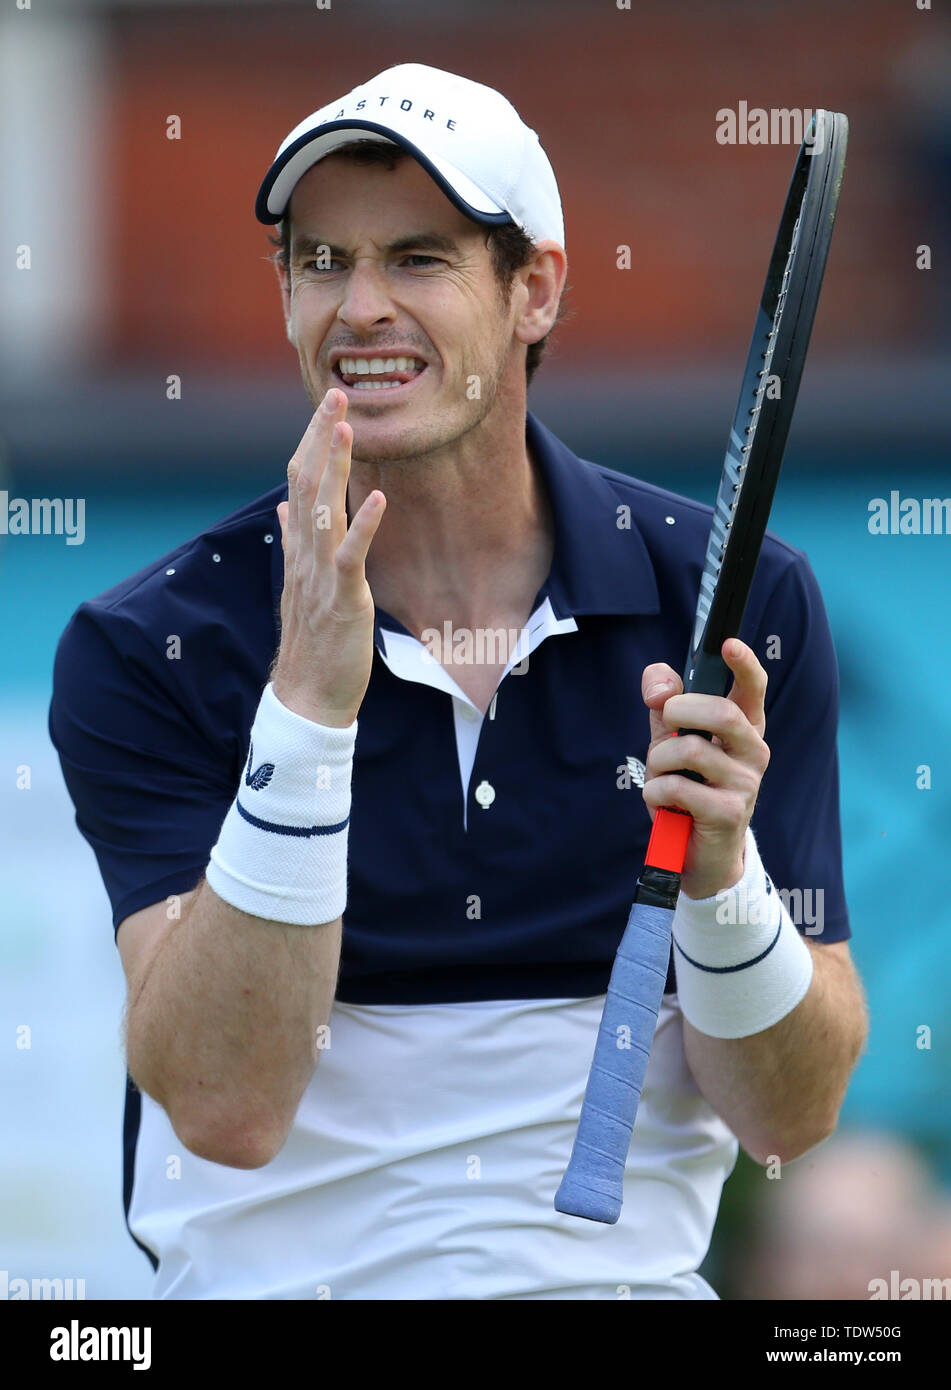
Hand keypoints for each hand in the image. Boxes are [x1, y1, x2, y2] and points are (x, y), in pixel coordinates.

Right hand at [272, 389, 385, 726]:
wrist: (308, 695)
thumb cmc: (312, 641)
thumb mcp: (301, 583)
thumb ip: (293, 540)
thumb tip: (285, 504)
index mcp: (298, 549)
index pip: (299, 482)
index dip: (311, 443)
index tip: (327, 407)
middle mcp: (304, 555)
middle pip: (307, 484)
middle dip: (321, 438)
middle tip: (335, 395)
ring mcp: (320, 576)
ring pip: (323, 511)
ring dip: (335, 467)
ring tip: (347, 428)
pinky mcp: (343, 599)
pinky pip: (350, 556)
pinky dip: (363, 525)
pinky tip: (376, 496)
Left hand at [640, 639, 769, 899]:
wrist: (697, 855)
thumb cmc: (687, 790)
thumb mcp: (671, 743)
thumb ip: (664, 705)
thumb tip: (657, 684)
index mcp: (744, 728)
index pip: (753, 688)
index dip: (744, 663)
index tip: (728, 643)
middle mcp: (753, 751)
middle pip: (719, 711)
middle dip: (677, 712)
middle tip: (665, 730)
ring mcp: (746, 783)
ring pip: (689, 750)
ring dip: (658, 763)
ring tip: (660, 779)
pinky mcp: (729, 813)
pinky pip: (677, 787)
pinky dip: (655, 793)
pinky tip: (662, 805)